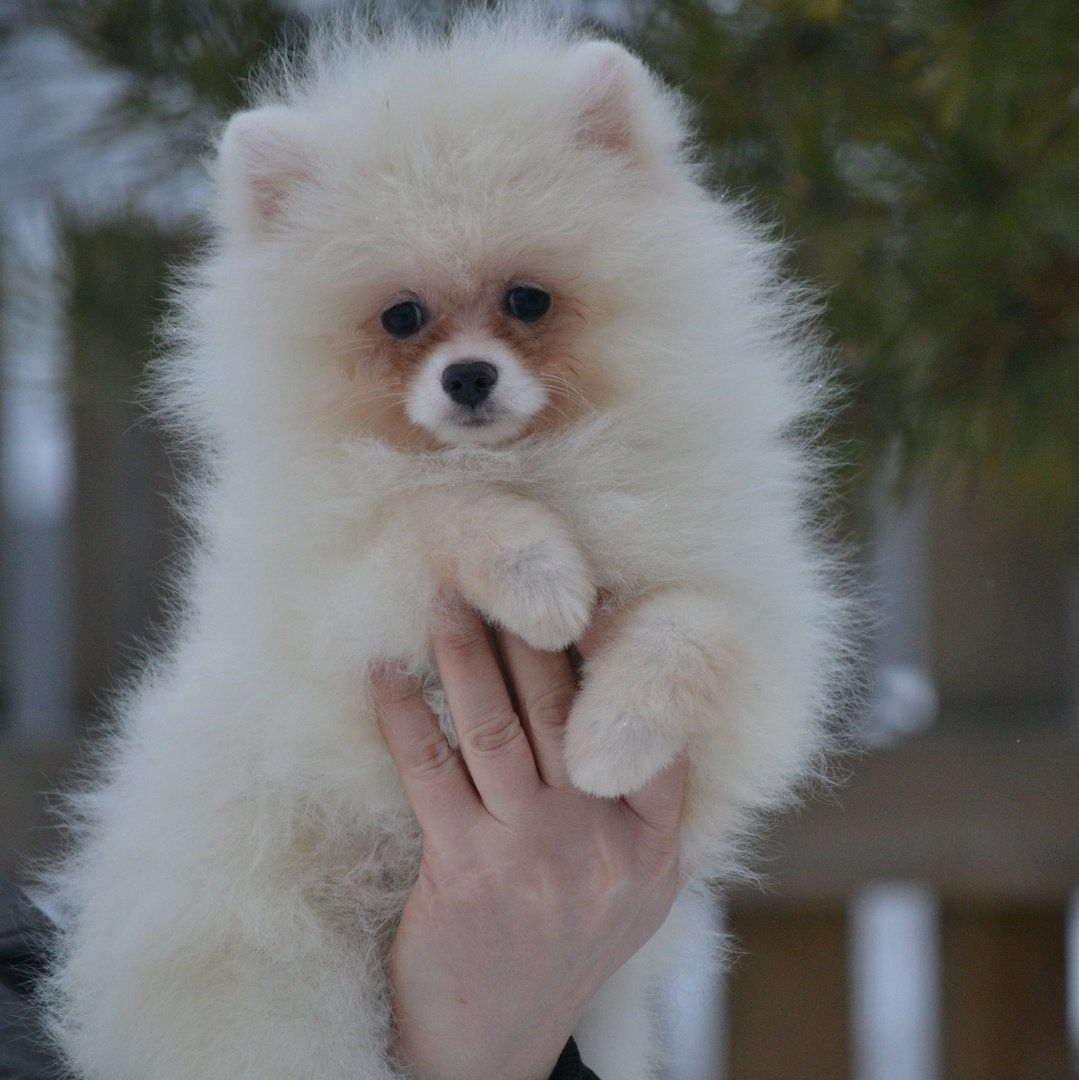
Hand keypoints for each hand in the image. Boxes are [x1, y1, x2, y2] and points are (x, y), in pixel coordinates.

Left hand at [372, 605, 687, 1079]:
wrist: (493, 1051)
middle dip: (534, 631)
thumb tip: (623, 705)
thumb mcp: (634, 892)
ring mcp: (532, 857)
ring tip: (444, 593)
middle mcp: (600, 843)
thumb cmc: (558, 951)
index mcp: (650, 844)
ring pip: (499, 727)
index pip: (652, 731)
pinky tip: (383, 672)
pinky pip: (431, 771)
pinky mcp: (462, 872)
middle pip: (566, 711)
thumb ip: (642, 808)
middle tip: (508, 562)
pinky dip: (405, 714)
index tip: (596, 594)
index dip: (624, 656)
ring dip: (469, 653)